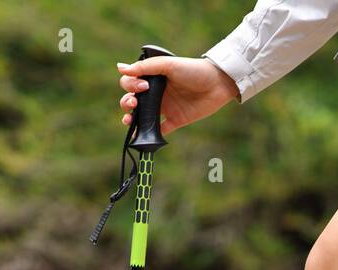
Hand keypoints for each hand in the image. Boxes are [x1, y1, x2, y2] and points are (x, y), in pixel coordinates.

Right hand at [117, 56, 238, 134]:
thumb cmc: (193, 70)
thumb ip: (145, 67)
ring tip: (129, 120)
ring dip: (132, 119)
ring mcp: (165, 107)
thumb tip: (120, 68)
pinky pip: (160, 130)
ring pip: (142, 116)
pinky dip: (150, 135)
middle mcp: (156, 93)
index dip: (130, 85)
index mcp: (152, 78)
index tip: (143, 86)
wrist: (217, 84)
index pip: (131, 82)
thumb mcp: (168, 64)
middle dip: (126, 103)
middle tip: (134, 103)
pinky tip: (142, 137)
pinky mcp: (176, 120)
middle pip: (132, 100)